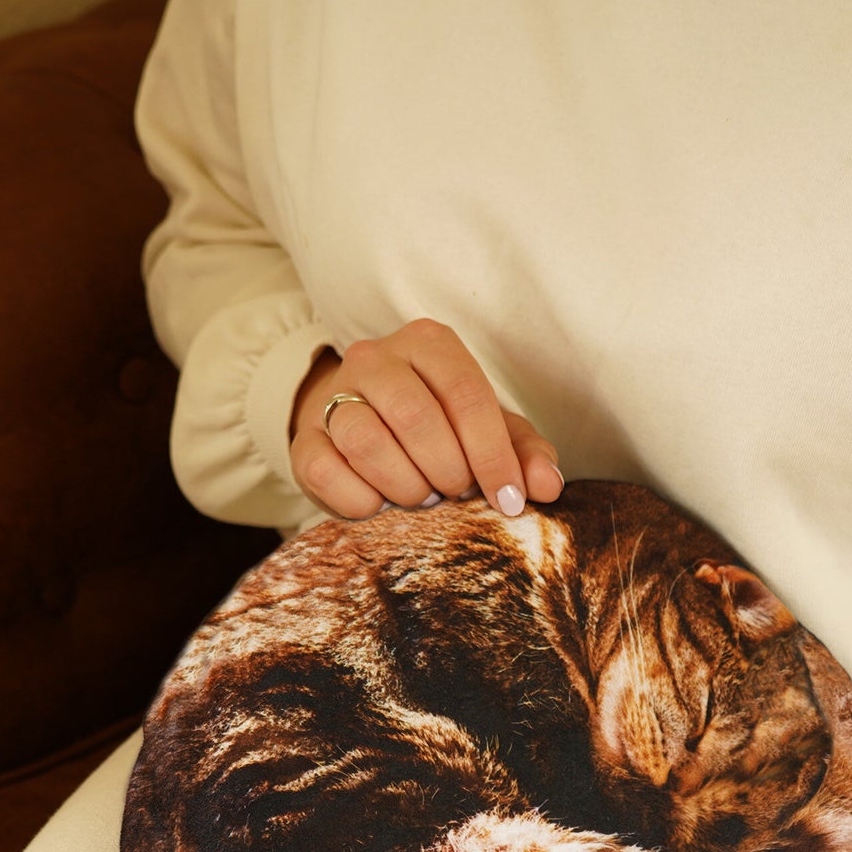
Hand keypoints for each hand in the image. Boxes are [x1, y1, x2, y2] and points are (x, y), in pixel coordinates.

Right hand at [290, 319, 563, 519]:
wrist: (363, 433)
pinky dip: (361, 501)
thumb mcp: (488, 434)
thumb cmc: (439, 432)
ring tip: (420, 498)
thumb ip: (524, 454)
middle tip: (455, 496)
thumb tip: (546, 487)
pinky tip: (380, 506)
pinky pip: (327, 472)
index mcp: (430, 344)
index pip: (466, 395)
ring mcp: (334, 395)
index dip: (492, 455)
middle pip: (416, 417)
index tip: (508, 502)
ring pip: (366, 440)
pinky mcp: (305, 439)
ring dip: (405, 486)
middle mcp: (376, 358)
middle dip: (447, 472)